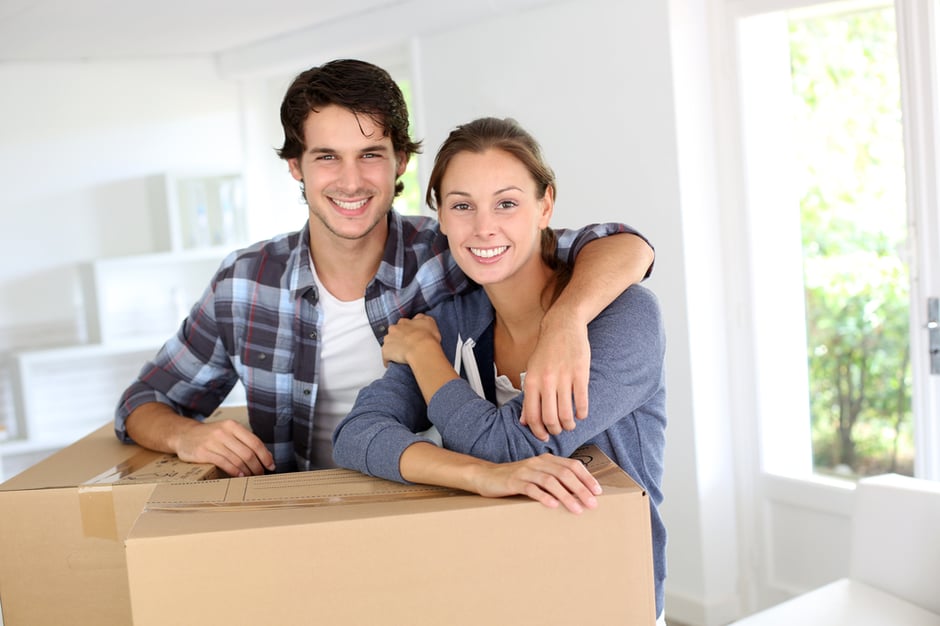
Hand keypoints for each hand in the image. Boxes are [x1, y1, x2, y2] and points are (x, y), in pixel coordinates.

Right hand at [172, 419, 274, 476]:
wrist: (184, 435)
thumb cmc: (210, 435)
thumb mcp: (227, 431)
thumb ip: (243, 441)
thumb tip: (264, 456)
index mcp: (233, 426)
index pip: (255, 442)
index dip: (265, 456)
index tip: (271, 465)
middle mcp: (224, 432)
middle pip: (248, 453)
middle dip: (258, 466)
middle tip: (261, 474)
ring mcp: (213, 442)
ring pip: (238, 459)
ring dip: (248, 471)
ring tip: (251, 476)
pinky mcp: (204, 452)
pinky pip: (224, 463)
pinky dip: (235, 472)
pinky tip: (240, 476)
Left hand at [382, 314, 441, 365]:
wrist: (421, 350)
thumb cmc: (427, 337)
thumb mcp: (429, 322)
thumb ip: (422, 318)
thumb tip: (419, 318)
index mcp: (404, 322)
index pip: (402, 324)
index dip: (407, 330)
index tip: (411, 335)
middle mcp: (394, 329)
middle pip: (393, 332)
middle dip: (398, 337)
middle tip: (406, 345)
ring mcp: (388, 340)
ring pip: (388, 343)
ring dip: (393, 348)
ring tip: (400, 354)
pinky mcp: (386, 352)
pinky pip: (385, 357)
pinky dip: (388, 360)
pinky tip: (393, 363)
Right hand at [471, 453, 601, 513]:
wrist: (485, 477)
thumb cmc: (515, 480)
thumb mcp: (536, 476)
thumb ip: (554, 480)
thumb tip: (578, 495)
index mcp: (546, 460)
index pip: (572, 465)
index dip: (586, 477)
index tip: (598, 492)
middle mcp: (538, 462)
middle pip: (564, 473)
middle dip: (581, 489)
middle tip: (592, 504)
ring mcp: (525, 471)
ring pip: (550, 481)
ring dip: (566, 495)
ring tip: (577, 509)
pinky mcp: (513, 481)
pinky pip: (531, 488)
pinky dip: (543, 496)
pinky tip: (552, 505)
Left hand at [521, 312, 589, 440]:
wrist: (562, 326)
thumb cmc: (546, 351)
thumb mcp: (531, 371)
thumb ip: (528, 397)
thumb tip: (524, 421)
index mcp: (531, 381)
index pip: (532, 415)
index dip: (538, 431)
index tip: (544, 437)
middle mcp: (546, 381)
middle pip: (549, 418)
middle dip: (555, 430)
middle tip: (559, 431)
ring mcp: (564, 377)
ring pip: (566, 413)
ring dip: (569, 425)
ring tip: (570, 425)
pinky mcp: (580, 373)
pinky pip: (581, 401)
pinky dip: (582, 413)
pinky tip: (581, 414)